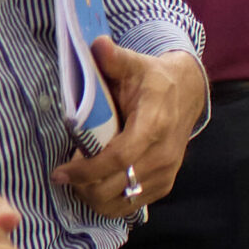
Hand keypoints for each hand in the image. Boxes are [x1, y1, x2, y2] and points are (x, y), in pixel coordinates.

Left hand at [54, 41, 204, 215]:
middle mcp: (163, 153)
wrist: (188, 93)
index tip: (60, 172)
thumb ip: (114, 58)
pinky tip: (97, 187)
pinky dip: (111, 202)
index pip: (119, 158)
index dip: (86, 170)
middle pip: (116, 185)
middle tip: (65, 175)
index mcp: (154, 124)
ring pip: (123, 200)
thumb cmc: (152, 80)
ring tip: (79, 182)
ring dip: (95, 197)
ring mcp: (166, 171)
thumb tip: (97, 44)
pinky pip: (133, 204)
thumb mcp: (134, 65)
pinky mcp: (165, 183)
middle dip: (84, 186)